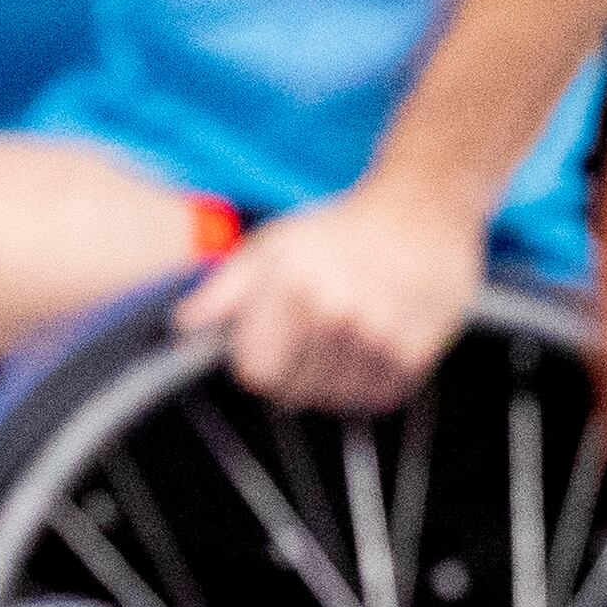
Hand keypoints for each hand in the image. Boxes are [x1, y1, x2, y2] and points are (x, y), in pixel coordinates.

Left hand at [175, 173, 487, 413]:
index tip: (276, 344)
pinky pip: (379, 397)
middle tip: (320, 334)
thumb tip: (183, 324)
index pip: (258, 373)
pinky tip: (377, 344)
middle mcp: (335, 313)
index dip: (262, 363)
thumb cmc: (340, 228)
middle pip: (298, 392)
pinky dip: (375, 381)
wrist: (423, 207)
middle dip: (301, 371)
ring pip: (338, 399)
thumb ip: (224, 289)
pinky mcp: (415, 349)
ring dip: (339, 379)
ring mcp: (378, 334)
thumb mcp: (273, 245)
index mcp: (293, 287)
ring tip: (351, 335)